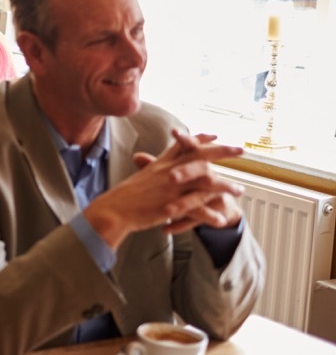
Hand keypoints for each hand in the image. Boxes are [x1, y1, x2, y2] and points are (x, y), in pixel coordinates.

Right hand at [84, 129, 243, 248]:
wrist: (113, 210)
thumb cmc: (123, 196)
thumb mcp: (139, 177)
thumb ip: (148, 168)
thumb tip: (145, 160)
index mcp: (160, 164)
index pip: (183, 145)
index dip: (199, 138)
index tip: (214, 134)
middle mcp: (169, 172)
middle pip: (200, 156)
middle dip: (222, 151)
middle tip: (241, 149)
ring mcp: (172, 187)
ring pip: (205, 182)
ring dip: (225, 186)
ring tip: (239, 190)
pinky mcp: (172, 204)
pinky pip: (198, 208)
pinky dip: (210, 214)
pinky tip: (221, 220)